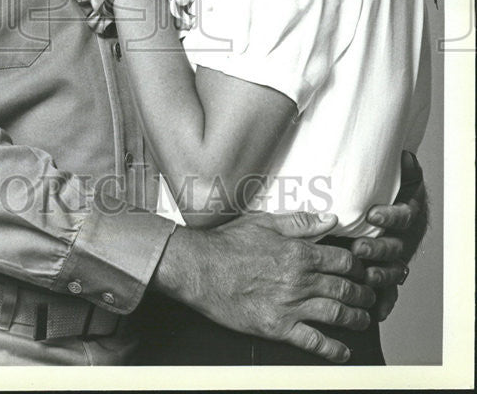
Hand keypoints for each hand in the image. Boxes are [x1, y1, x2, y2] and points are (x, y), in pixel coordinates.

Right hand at [153, 210, 375, 363]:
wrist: (200, 269)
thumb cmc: (229, 244)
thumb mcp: (265, 222)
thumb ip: (301, 222)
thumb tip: (330, 220)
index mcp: (299, 252)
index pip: (344, 260)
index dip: (359, 266)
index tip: (363, 269)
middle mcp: (300, 280)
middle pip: (346, 288)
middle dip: (364, 293)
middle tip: (371, 295)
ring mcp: (291, 306)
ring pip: (337, 314)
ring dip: (356, 318)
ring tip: (364, 319)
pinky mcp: (278, 327)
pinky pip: (313, 341)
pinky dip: (333, 349)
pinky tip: (343, 352)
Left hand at [354, 153, 427, 320]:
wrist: (362, 219)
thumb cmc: (370, 195)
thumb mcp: (381, 179)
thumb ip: (393, 171)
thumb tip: (405, 156)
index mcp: (405, 213)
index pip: (405, 215)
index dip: (391, 216)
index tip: (373, 214)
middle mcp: (403, 236)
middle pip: (398, 245)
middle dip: (379, 247)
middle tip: (359, 248)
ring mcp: (396, 258)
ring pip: (395, 270)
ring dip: (382, 275)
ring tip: (366, 276)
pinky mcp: (388, 277)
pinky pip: (390, 294)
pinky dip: (385, 303)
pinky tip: (377, 310)